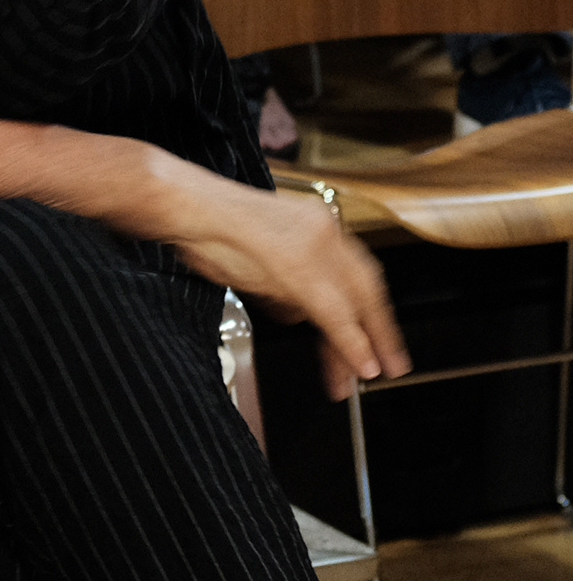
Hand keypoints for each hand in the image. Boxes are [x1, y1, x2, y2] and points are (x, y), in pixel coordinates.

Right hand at [127, 153, 409, 401]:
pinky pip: (335, 316)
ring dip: (361, 344)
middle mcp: (323, 230)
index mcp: (316, 221)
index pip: (358, 270)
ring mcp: (313, 249)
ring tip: (360, 374)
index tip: (381, 336)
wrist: (187, 206)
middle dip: (380, 331)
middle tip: (392, 364)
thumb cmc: (208, 225)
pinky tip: (356, 362)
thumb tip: (300, 312)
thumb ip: (287, 278)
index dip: (372, 308)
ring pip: (352, 304)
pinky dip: (348, 343)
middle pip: (365, 288)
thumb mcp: (261, 250)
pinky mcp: (300, 271)